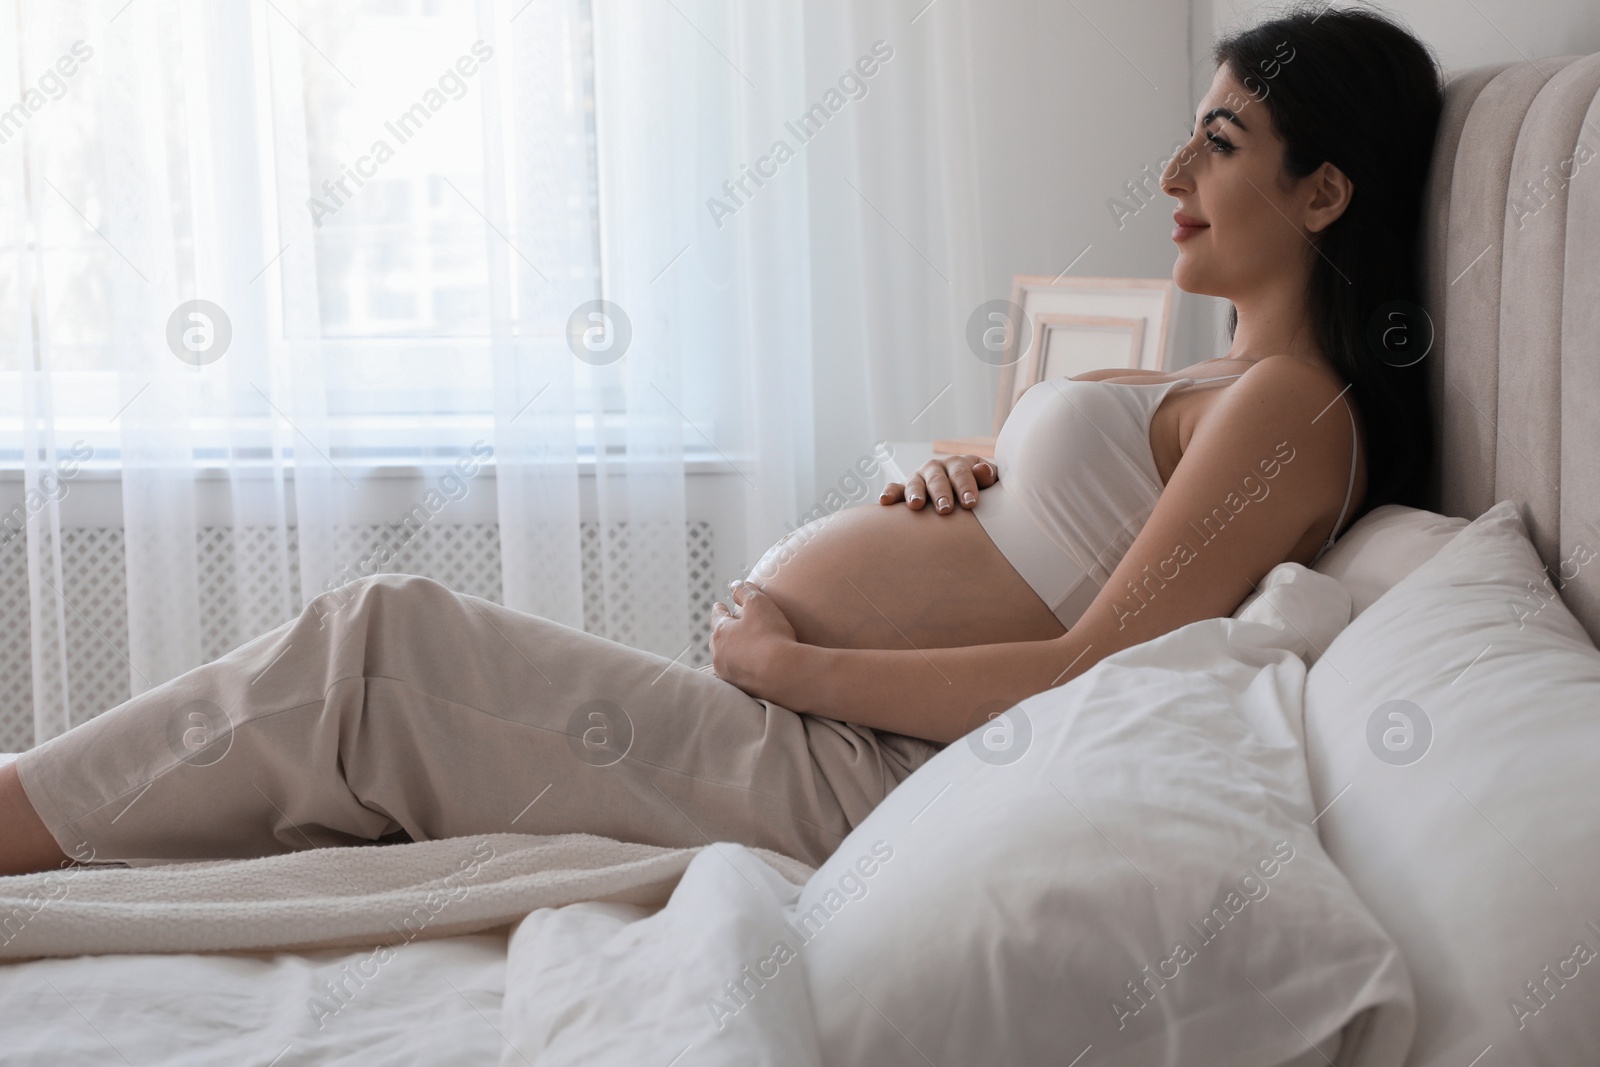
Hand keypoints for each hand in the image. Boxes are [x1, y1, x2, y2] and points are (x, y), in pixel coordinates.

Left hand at [709, 579, 798, 699]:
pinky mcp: (741, 689)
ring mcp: (728, 674)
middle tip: (729, 627)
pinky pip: (738, 674)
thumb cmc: (771, 636)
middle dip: (722, 632)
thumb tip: (735, 585)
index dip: (720, 609)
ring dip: (731, 652)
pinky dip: (742, 668)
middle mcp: (719, 654)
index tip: (720, 605)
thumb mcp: (759, 604)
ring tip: (740, 648)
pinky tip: (752, 667)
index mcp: (720, 632)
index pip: (717, 616)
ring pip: (726, 658)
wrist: (784, 674)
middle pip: (717, 639)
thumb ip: (746, 591)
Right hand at [879, 454, 997, 514]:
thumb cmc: (979, 491)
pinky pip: (895, 489)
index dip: (966, 487)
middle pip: (937, 479)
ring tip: (916, 505)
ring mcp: (919, 478)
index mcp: (958, 465)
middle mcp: (936, 468)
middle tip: (945, 509)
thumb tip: (983, 471)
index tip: (970, 503)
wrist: (961, 496)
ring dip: (915, 493)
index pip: (961, 473)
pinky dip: (889, 493)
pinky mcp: (904, 489)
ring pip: (915, 483)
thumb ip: (988, 477)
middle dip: (941, 493)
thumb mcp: (988, 483)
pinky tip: (884, 501)